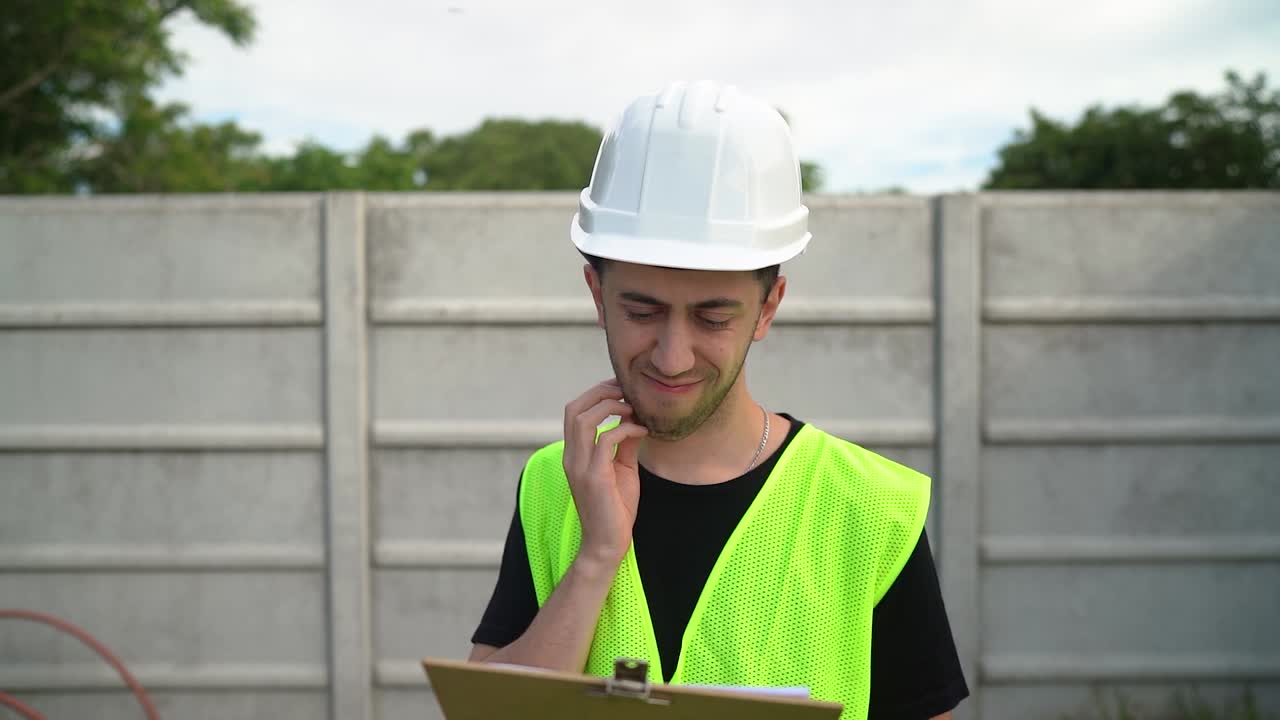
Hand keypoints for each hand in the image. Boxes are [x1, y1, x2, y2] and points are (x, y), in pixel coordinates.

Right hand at [561, 378, 647, 567]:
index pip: (574, 412)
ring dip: (611, 407)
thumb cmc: (615, 509)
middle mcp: (571, 457)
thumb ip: (623, 445)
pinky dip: (625, 428)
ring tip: (633, 409)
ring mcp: (580, 466)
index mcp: (574, 454)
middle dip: (600, 392)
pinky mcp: (594, 477)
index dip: (596, 394)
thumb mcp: (622, 469)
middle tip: (627, 391)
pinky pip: (605, 440)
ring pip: (584, 419)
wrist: (608, 544)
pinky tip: (642, 432)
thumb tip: (634, 421)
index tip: (621, 390)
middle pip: (574, 408)